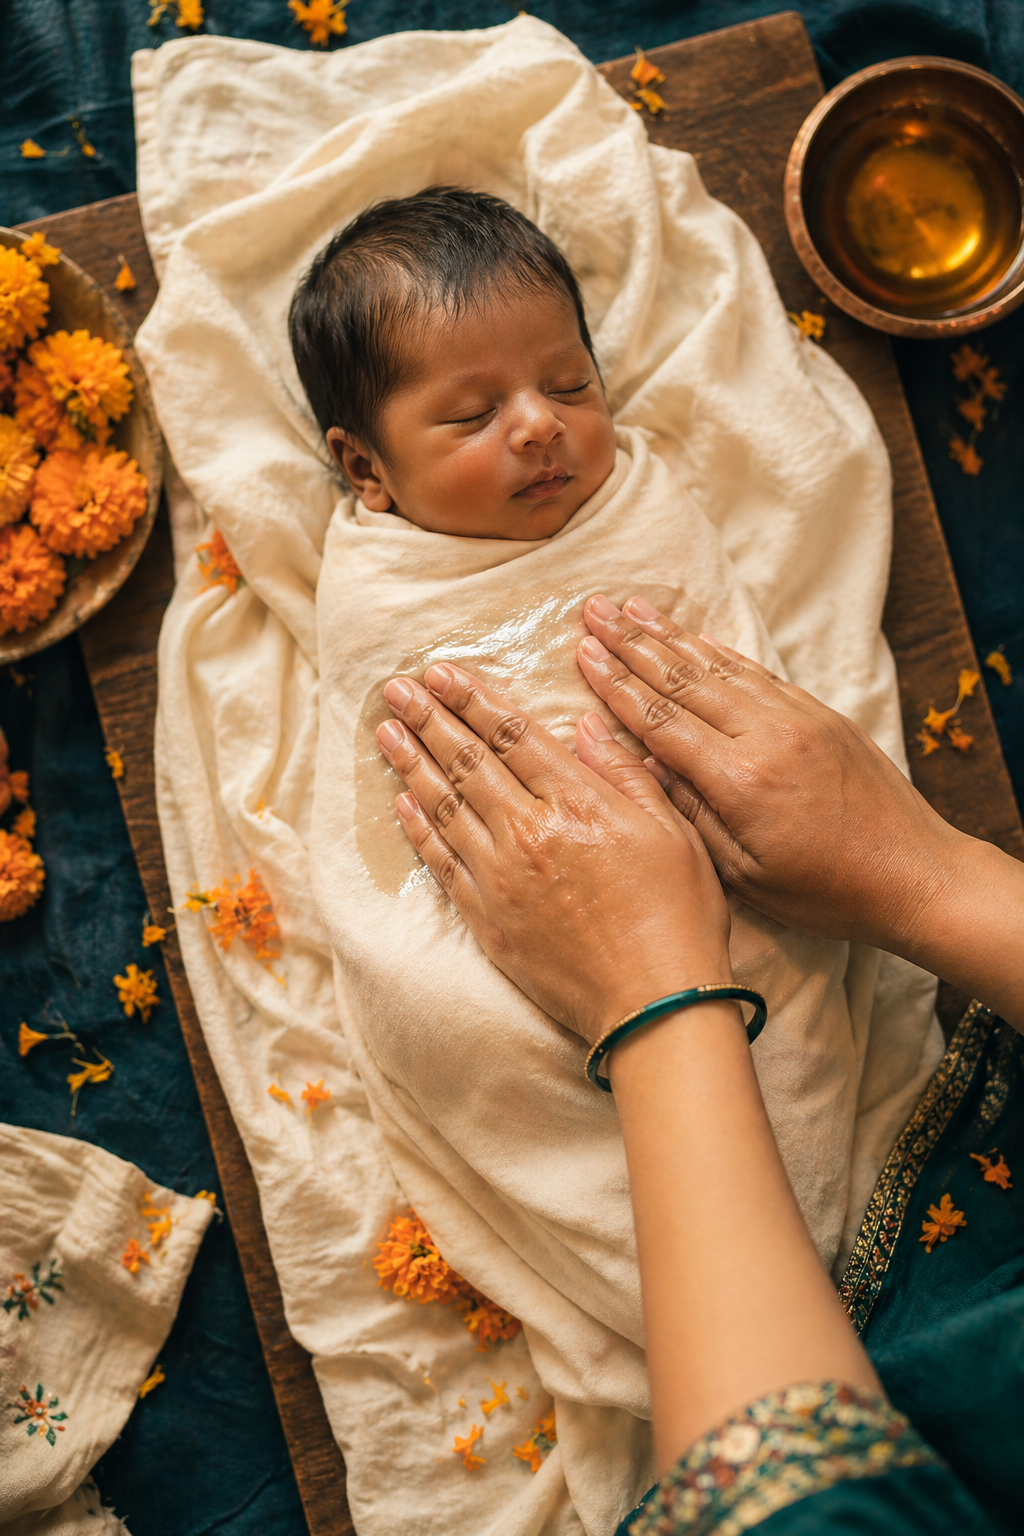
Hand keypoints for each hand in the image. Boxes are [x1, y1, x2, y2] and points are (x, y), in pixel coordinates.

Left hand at [376, 664, 731, 1045]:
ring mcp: (501, 878)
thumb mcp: (672, 832)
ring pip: (444, 807)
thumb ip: (624, 774)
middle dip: (429, 719)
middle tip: (396, 689)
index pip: (512, 735)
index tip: (441, 673)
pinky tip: (402, 802)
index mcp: (577, 803)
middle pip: (468, 762)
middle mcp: (529, 833)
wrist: (653, 1005)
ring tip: (385, 732)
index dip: (473, 700)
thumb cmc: (677, 916)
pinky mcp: (488, 920)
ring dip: (411, 765)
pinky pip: (441, 863)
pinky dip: (419, 828)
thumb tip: (586, 727)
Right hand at [575, 594, 1023, 1027]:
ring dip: (669, 636)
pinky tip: (692, 637)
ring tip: (629, 609)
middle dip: (631, 643)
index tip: (581, 653)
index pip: (660, 719)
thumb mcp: (743, 873)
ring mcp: (797, 718)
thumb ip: (687, 810)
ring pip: (718, 666)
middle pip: (682, 679)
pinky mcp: (820, 714)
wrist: (914, 874)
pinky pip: (757, 673)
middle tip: (592, 610)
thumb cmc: (824, 891)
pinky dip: (718, 652)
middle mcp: (766, 735)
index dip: (615, 684)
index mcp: (739, 780)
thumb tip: (638, 761)